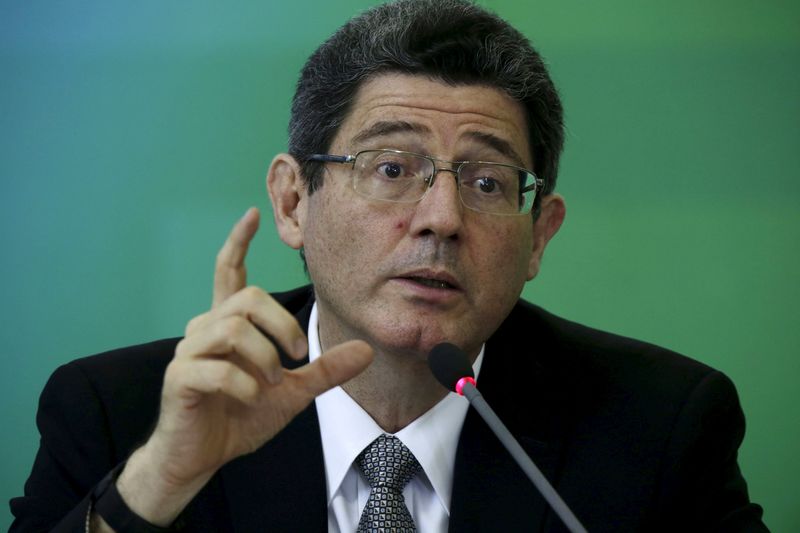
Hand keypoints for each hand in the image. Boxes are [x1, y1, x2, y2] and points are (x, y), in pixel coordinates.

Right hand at [114, 207, 372, 525]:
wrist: (200, 458)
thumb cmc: (240, 417)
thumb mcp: (291, 393)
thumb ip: (324, 371)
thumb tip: (366, 351)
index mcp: (228, 325)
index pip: (228, 272)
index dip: (238, 242)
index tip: (252, 213)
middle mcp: (205, 329)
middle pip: (248, 298)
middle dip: (282, 324)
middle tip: (297, 356)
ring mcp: (188, 352)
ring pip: (232, 328)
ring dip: (263, 356)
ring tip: (270, 383)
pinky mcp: (180, 378)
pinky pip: (217, 368)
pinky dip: (243, 385)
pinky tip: (250, 398)